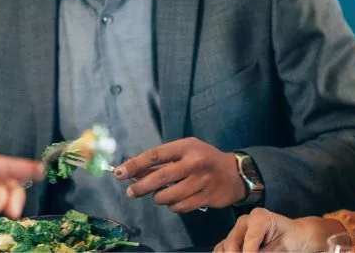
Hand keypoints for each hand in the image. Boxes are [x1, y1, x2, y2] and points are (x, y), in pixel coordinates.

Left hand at [116, 137, 246, 212]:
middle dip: (140, 187)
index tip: (119, 173)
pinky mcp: (207, 197)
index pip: (155, 155)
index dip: (135, 165)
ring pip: (168, 196)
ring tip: (160, 195)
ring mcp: (202, 181)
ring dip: (159, 198)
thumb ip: (161, 162)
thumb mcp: (185, 152)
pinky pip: (179, 207)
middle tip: (131, 192)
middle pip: (160, 178)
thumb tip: (133, 173)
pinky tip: (176, 200)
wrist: (235, 173)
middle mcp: (195, 163)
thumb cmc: (204, 160)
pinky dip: (173, 206)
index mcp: (187, 147)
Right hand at [214, 208, 340, 251]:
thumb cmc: (292, 238)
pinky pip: (222, 248)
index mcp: (260, 217)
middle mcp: (245, 220)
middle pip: (232, 243)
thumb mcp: (282, 247)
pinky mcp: (235, 237)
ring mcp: (238, 228)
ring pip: (224, 246)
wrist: (296, 235)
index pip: (250, 240)